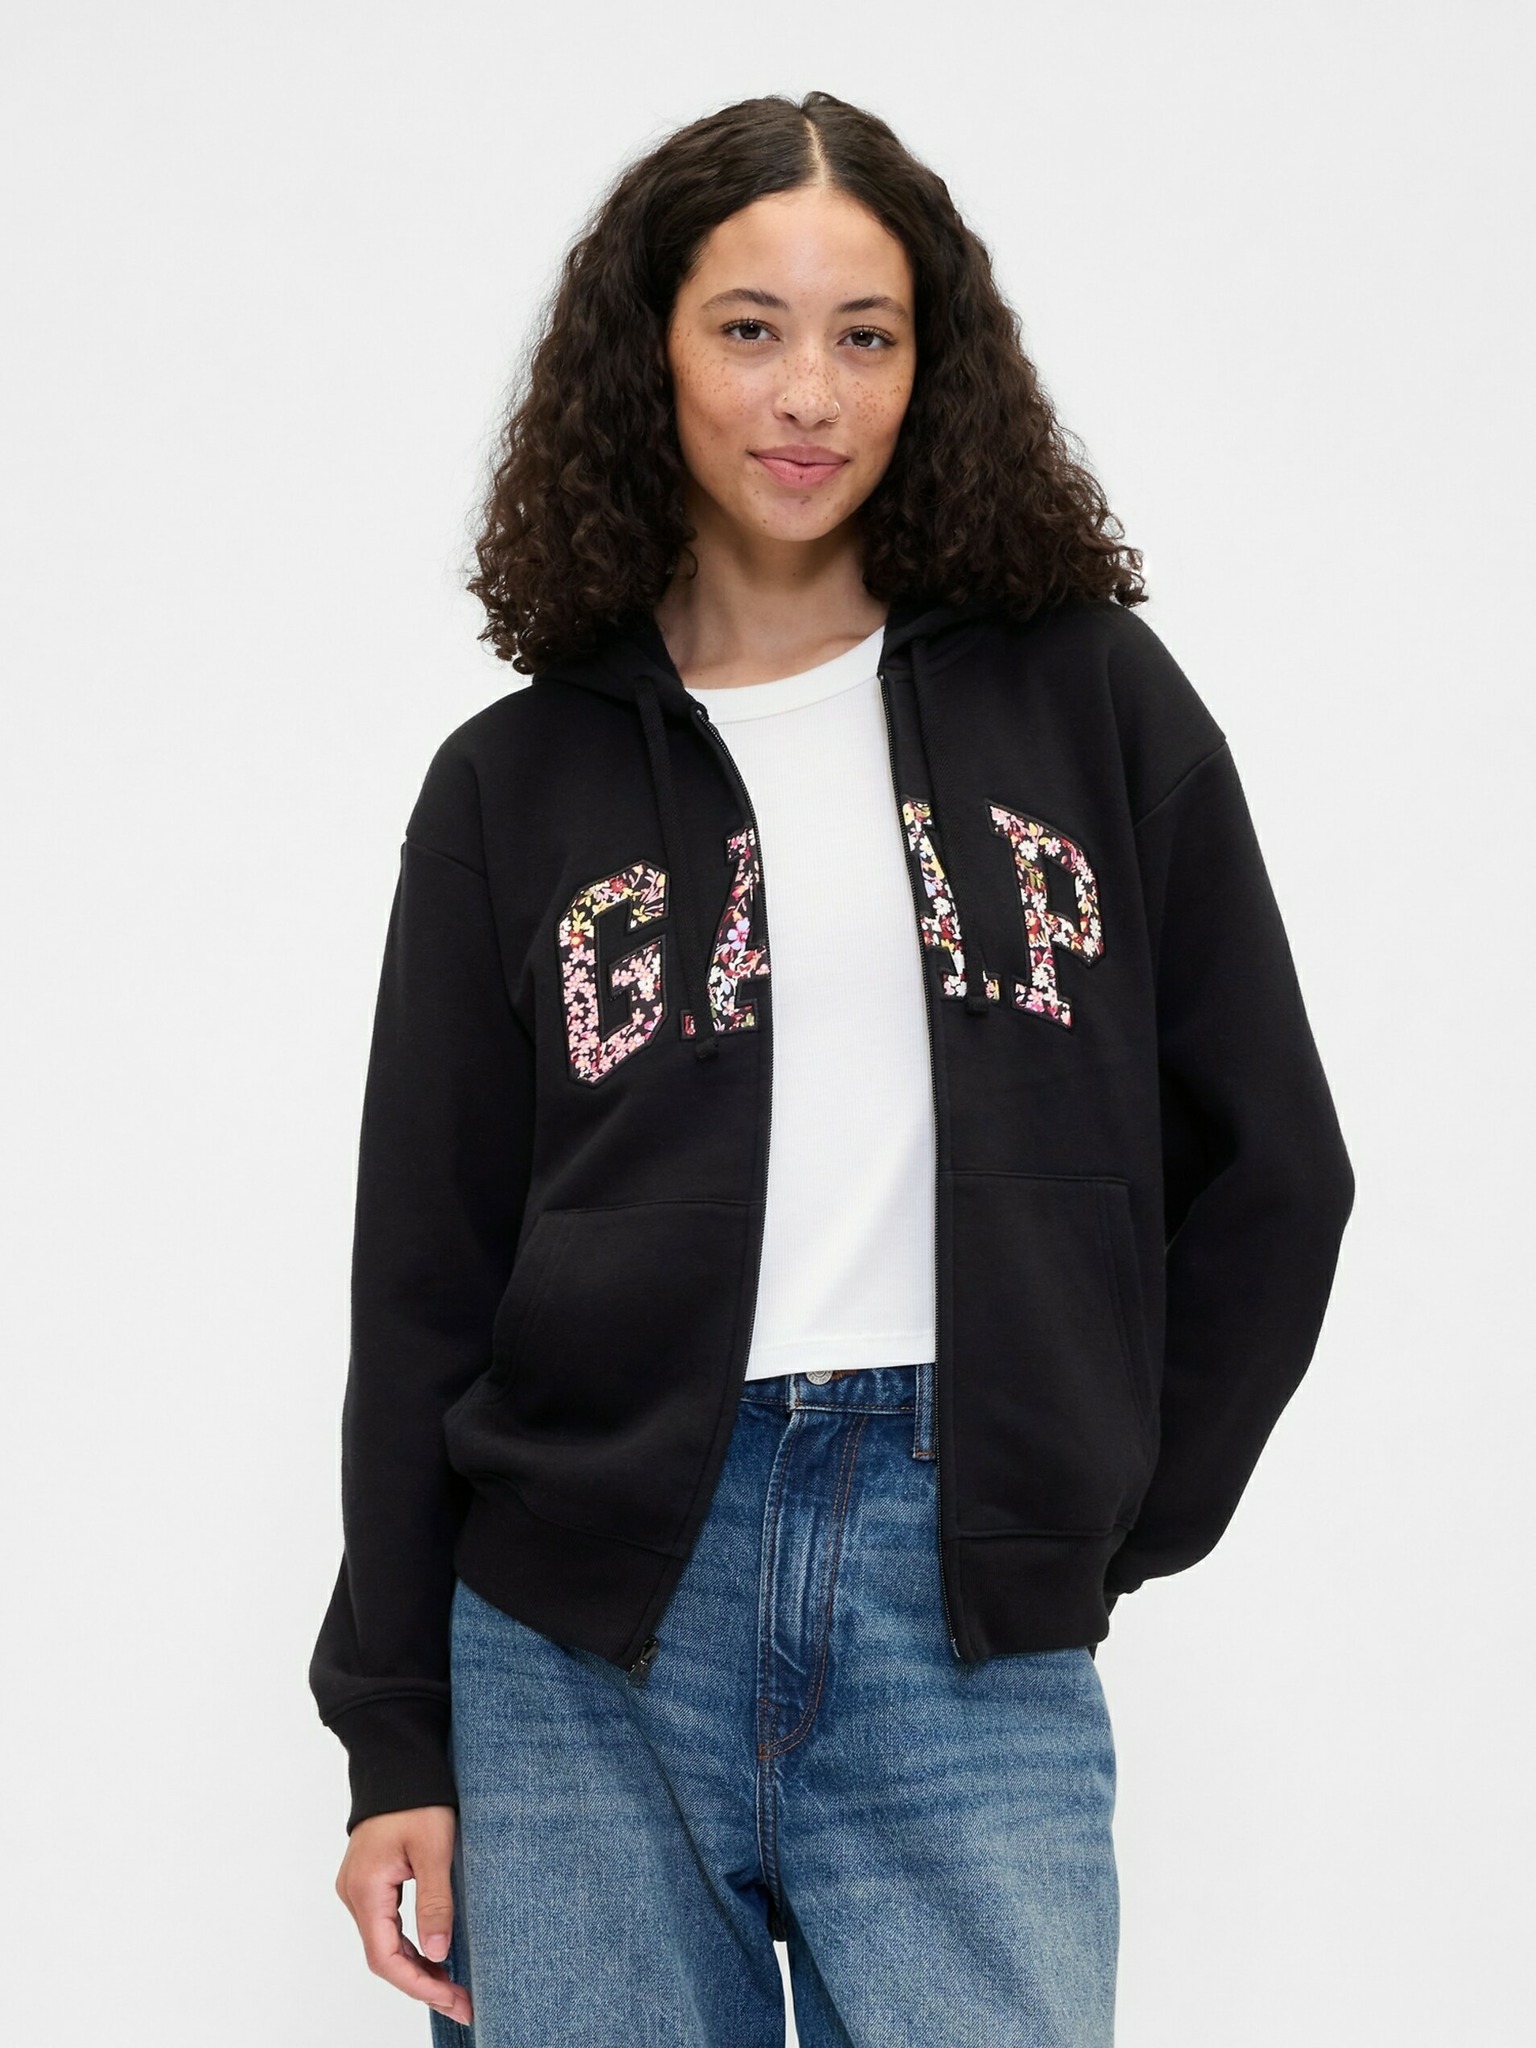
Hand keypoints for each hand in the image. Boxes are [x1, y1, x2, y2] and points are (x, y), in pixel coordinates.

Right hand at [334, 1804, 472, 2026]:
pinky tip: (435, 1956)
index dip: (419, 1985)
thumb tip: (437, 1954)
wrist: (399, 1761)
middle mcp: (355, 1893)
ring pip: (385, 1943)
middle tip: (462, 2002)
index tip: (453, 1999)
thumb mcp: (435, 1849)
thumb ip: (435, 1903)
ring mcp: (359, 1888)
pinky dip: (409, 1945)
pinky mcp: (371, 1881)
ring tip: (454, 1986)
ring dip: (417, 1967)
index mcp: (366, 1889)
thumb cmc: (418, 1798)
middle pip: (384, 1956)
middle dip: (422, 1983)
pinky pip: (386, 1925)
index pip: (386, 1957)